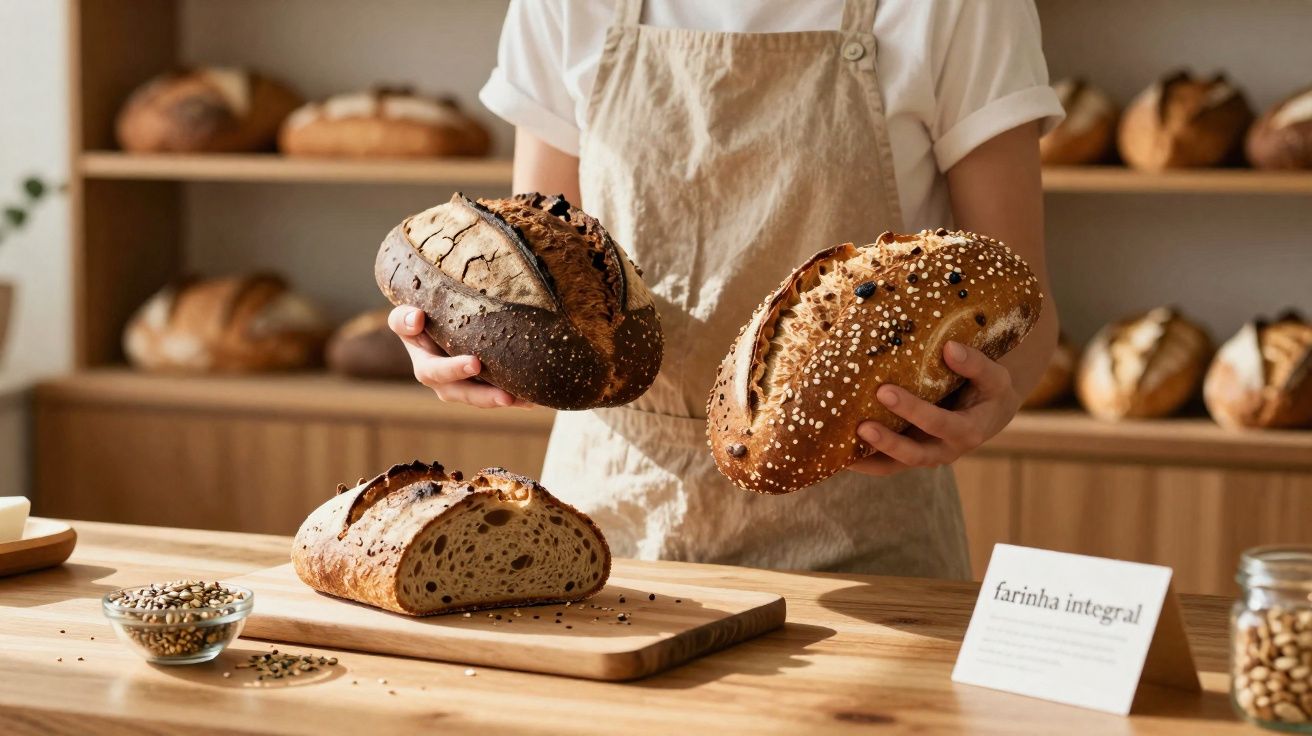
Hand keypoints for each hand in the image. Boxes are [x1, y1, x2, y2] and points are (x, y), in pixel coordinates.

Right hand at [387, 306, 534, 408]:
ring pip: (484, 399)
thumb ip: (404, 319)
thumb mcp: (406, 318)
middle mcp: (445, 383)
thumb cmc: (420, 318)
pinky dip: (518, 398)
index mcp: (426, 367)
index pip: (435, 372)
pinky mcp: (485, 386)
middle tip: (506, 396)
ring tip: (526, 400)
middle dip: (485, 396)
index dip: (453, 370)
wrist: (434, 325)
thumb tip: (417, 317)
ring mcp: (466, 387)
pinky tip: (536, 399)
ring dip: (505, 401)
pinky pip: (501, 396)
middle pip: (464, 394)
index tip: (475, 363)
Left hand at [850, 341, 1018, 475]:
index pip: (940, 424)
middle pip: (914, 454)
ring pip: (894, 465)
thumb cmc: (989, 389)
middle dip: (887, 442)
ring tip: (838, 448)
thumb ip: (975, 364)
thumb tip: (949, 347)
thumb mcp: (994, 376)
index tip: (885, 391)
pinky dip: (861, 461)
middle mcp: (946, 450)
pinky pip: (883, 463)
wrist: (989, 411)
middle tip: (860, 425)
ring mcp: (925, 455)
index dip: (914, 411)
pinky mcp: (908, 454)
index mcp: (968, 431)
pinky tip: (834, 451)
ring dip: (867, 459)